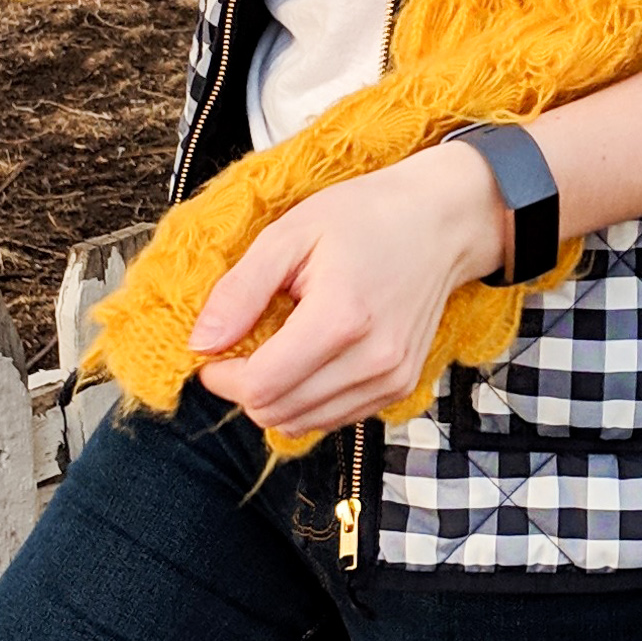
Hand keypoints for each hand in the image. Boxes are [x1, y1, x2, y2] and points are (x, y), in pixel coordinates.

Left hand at [190, 143, 510, 439]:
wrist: (440, 221)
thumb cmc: (366, 216)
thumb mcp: (289, 234)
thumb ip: (240, 291)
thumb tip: (201, 342)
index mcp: (341, 319)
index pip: (260, 387)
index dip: (221, 376)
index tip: (213, 350)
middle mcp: (372, 361)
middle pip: (277, 413)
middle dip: (244, 387)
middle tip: (242, 345)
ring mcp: (390, 380)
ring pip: (302, 424)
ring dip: (275, 396)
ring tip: (279, 346)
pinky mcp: (399, 388)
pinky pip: (333, 418)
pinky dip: (307, 399)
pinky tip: (308, 358)